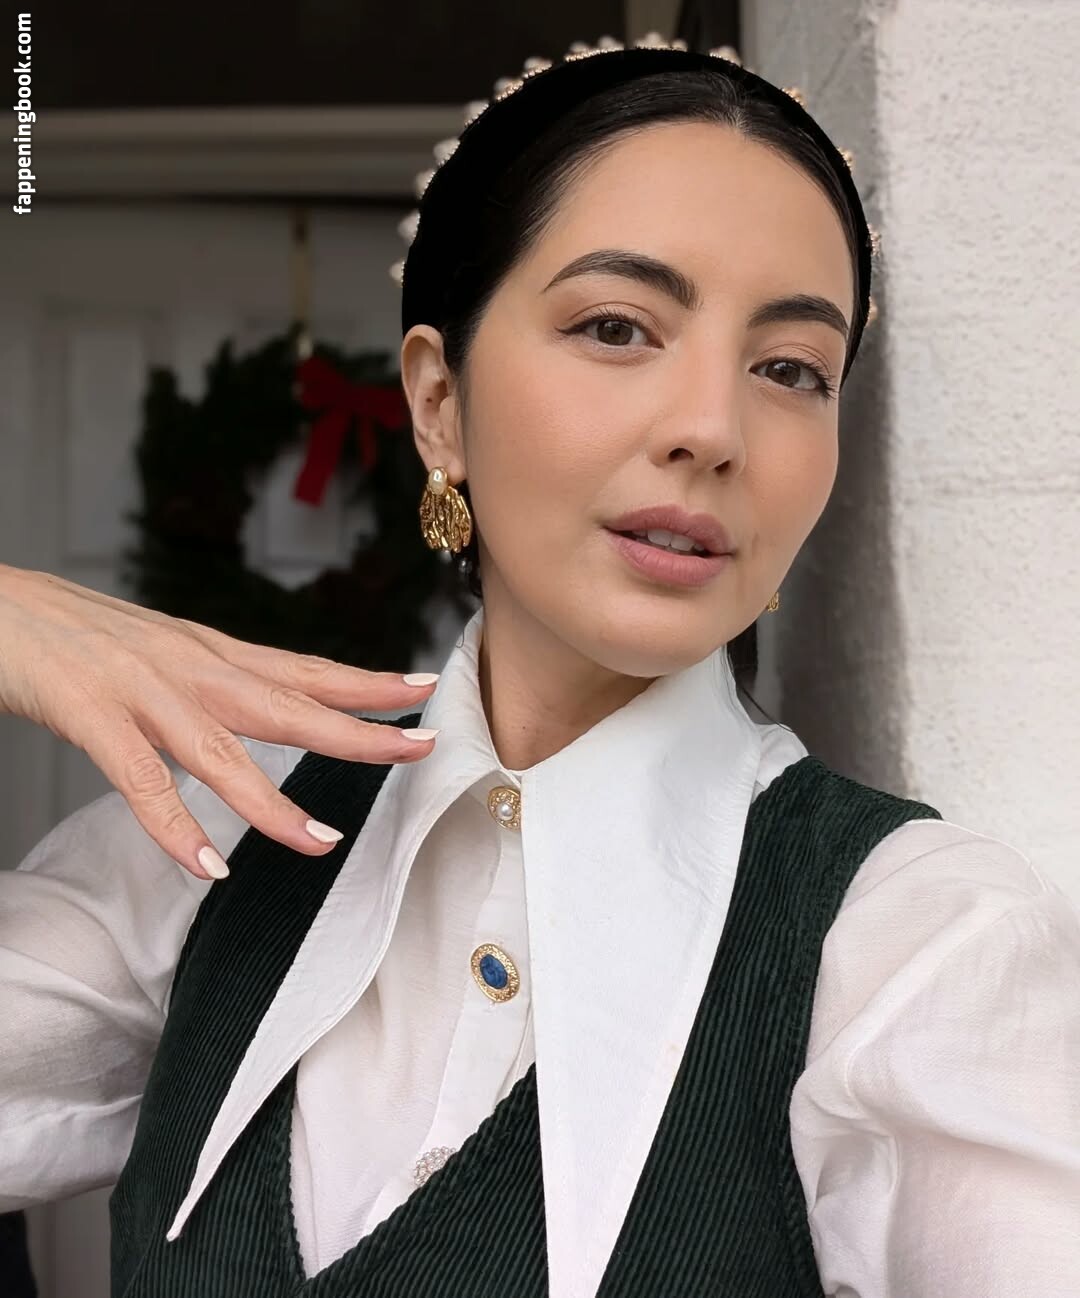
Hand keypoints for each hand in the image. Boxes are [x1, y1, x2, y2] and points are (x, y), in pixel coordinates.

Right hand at [0, 565, 441, 879]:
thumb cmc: (76, 632)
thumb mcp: (161, 649)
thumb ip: (212, 676)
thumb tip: (265, 698)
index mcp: (208, 652)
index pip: (304, 667)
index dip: (366, 681)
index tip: (424, 689)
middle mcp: (189, 667)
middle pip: (288, 704)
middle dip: (358, 729)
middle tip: (421, 747)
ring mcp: (142, 692)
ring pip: (223, 753)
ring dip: (275, 801)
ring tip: (324, 842)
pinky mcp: (91, 716)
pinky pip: (141, 784)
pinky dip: (177, 829)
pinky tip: (210, 867)